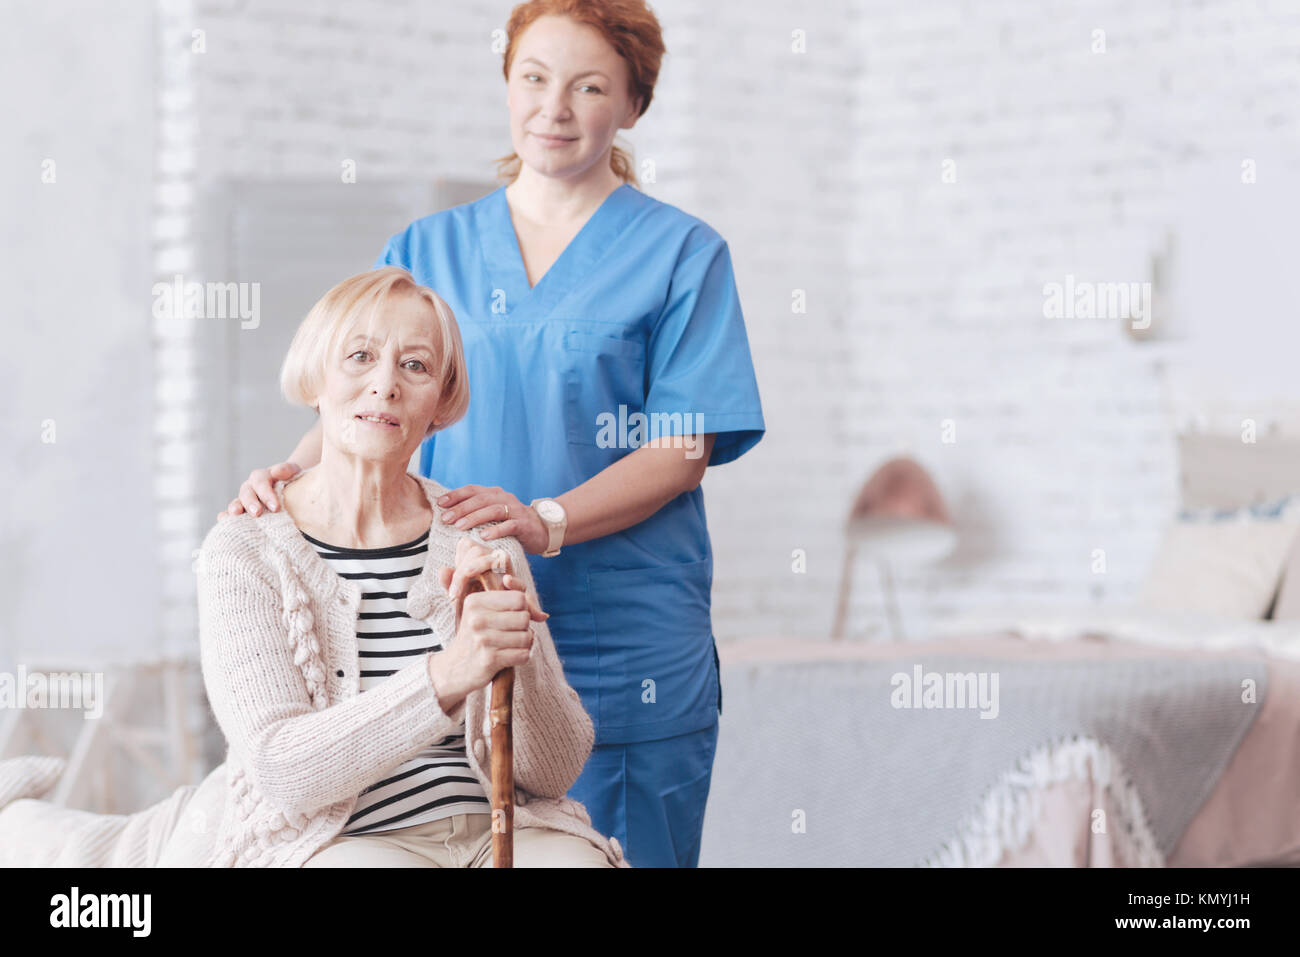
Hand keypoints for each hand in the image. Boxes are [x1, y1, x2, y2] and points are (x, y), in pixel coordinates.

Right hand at [218, 462, 301, 519]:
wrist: (289, 487)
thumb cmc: (291, 480)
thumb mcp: (292, 471)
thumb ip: (286, 469)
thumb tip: (277, 472)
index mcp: (261, 477)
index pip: (261, 482)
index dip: (266, 494)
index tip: (276, 507)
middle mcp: (250, 487)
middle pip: (247, 493)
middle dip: (251, 503)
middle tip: (257, 513)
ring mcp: (244, 499)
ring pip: (236, 502)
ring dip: (235, 508)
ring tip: (236, 514)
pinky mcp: (241, 510)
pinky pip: (231, 512)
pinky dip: (226, 516)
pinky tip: (223, 520)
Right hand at [430, 538, 548, 704]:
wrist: (455, 667)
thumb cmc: (475, 636)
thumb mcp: (481, 612)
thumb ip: (506, 601)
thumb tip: (539, 612)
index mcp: (474, 601)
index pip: (519, 598)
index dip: (522, 608)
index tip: (512, 616)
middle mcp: (476, 618)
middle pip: (525, 617)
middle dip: (524, 627)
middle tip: (511, 633)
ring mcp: (482, 640)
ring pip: (527, 637)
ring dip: (524, 643)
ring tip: (511, 645)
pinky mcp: (489, 660)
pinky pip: (523, 655)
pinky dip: (522, 657)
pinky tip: (510, 656)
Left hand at [436, 484, 548, 553]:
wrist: (542, 529)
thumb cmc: (511, 523)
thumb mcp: (493, 514)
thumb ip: (476, 512)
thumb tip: (447, 515)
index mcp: (494, 493)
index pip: (472, 490)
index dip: (455, 495)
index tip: (440, 503)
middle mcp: (504, 498)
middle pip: (480, 500)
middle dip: (461, 509)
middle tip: (446, 519)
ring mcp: (514, 510)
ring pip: (493, 511)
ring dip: (475, 518)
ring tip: (460, 526)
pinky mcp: (523, 524)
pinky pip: (509, 526)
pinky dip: (496, 530)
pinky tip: (483, 536)